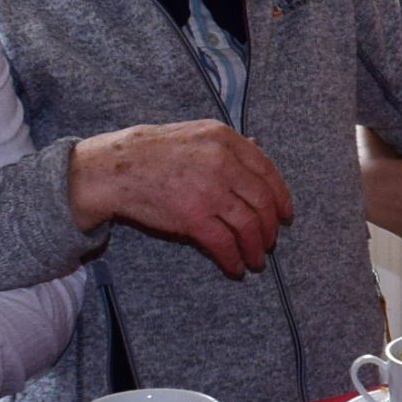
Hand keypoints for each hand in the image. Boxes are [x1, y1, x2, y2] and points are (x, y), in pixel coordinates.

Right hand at [72, 122, 291, 276]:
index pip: (267, 170)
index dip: (281, 196)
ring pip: (248, 225)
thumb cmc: (152, 151)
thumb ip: (227, 144)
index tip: (286, 214)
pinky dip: (234, 259)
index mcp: (224, 139)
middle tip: (270, 242)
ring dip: (256, 248)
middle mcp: (222, 162)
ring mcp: (209, 190)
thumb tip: (258, 146)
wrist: (115, 169)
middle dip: (271, 227)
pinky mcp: (193, 217)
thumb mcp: (195, 134)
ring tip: (256, 260)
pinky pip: (224, 243)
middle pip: (262, 201)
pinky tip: (235, 267)